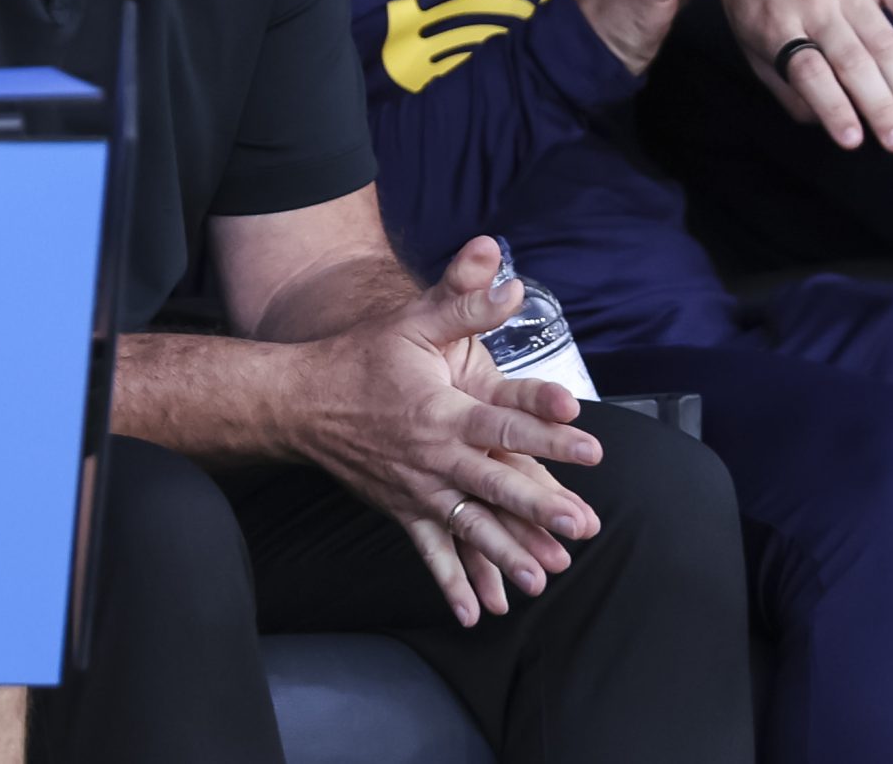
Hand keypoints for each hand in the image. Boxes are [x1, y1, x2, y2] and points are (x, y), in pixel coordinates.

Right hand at [291, 238, 601, 626]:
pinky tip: (474, 614)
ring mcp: (416, 491)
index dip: (548, 433)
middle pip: (492, 485)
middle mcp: (432, 457)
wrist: (301, 401)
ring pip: (468, 527)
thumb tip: (510, 278)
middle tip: (578, 527)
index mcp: (441, 411)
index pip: (503, 424)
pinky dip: (451, 583)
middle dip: (537, 508)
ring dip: (505, 554)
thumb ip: (463, 302)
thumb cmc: (362, 358)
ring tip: (543, 577)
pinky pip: (429, 553)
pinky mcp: (402, 511)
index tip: (590, 447)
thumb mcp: (413, 322)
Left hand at [719, 0, 892, 152]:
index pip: (809, 72)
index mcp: (775, 23)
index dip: (834, 108)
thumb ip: (781, 82)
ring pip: (886, 41)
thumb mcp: (747, 38)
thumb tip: (820, 122)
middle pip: (854, 62)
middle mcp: (813, 1)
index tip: (854, 141)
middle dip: (881, 108)